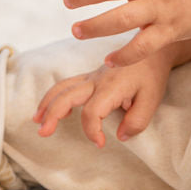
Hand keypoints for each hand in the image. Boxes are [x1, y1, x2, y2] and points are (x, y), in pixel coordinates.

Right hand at [33, 52, 173, 147]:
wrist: (152, 46)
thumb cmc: (152, 74)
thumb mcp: (152, 99)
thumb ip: (137, 121)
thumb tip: (121, 136)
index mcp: (112, 87)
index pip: (92, 112)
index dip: (92, 131)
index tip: (100, 143)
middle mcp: (97, 80)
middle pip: (67, 96)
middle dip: (52, 114)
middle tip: (43, 133)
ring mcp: (91, 77)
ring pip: (62, 87)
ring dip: (47, 103)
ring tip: (37, 121)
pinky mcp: (90, 76)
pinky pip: (67, 84)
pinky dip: (54, 96)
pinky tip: (50, 109)